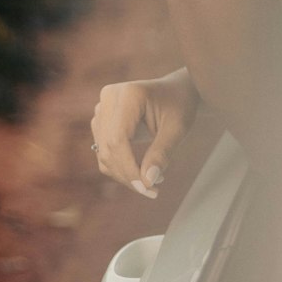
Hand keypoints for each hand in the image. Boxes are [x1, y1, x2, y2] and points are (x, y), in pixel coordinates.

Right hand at [91, 66, 198, 197]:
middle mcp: (109, 97)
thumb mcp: (177, 129)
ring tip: (150, 183)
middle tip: (152, 191)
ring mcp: (102, 107)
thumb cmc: (180, 106)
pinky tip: (140, 173)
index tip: (148, 188)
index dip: (129, 168)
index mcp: (129, 94)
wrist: (176, 91)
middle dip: (128, 175)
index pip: (118, 139)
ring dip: (123, 174)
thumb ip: (161, 153)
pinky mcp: (101, 118)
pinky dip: (119, 167)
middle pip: (108, 147)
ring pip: (103, 152)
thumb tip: (147, 181)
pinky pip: (103, 150)